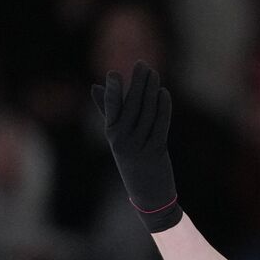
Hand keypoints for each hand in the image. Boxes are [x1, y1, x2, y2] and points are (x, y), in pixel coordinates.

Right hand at [91, 60, 182, 232]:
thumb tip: (95, 87)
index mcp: (112, 134)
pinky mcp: (156, 151)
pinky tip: (164, 93)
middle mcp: (123, 140)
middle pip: (132, 106)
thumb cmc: (132, 161)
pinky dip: (163, 108)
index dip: (113, 90)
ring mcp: (140, 146)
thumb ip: (108, 111)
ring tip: (154, 74)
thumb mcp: (117, 138)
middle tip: (142, 64)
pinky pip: (160, 125)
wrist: (149, 195)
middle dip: (137, 83)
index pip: (110, 108)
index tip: (114, 73)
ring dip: (151, 91)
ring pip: (147, 113)